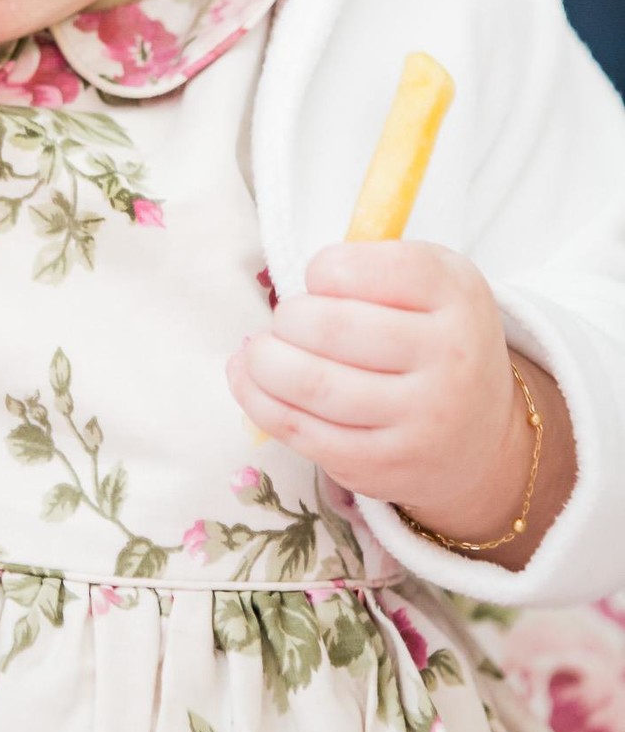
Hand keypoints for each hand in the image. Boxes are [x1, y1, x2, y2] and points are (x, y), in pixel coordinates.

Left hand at [226, 241, 536, 543]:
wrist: (483, 439)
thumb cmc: (435, 340)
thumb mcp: (429, 283)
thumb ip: (370, 264)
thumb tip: (292, 283)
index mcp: (455, 294)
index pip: (360, 270)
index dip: (321, 270)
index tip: (320, 279)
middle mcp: (449, 357)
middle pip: (330, 329)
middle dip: (287, 319)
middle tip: (287, 320)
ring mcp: (421, 419)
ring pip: (312, 385)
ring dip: (264, 362)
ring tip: (259, 351)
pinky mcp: (386, 467)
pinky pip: (305, 433)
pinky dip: (261, 402)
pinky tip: (249, 381)